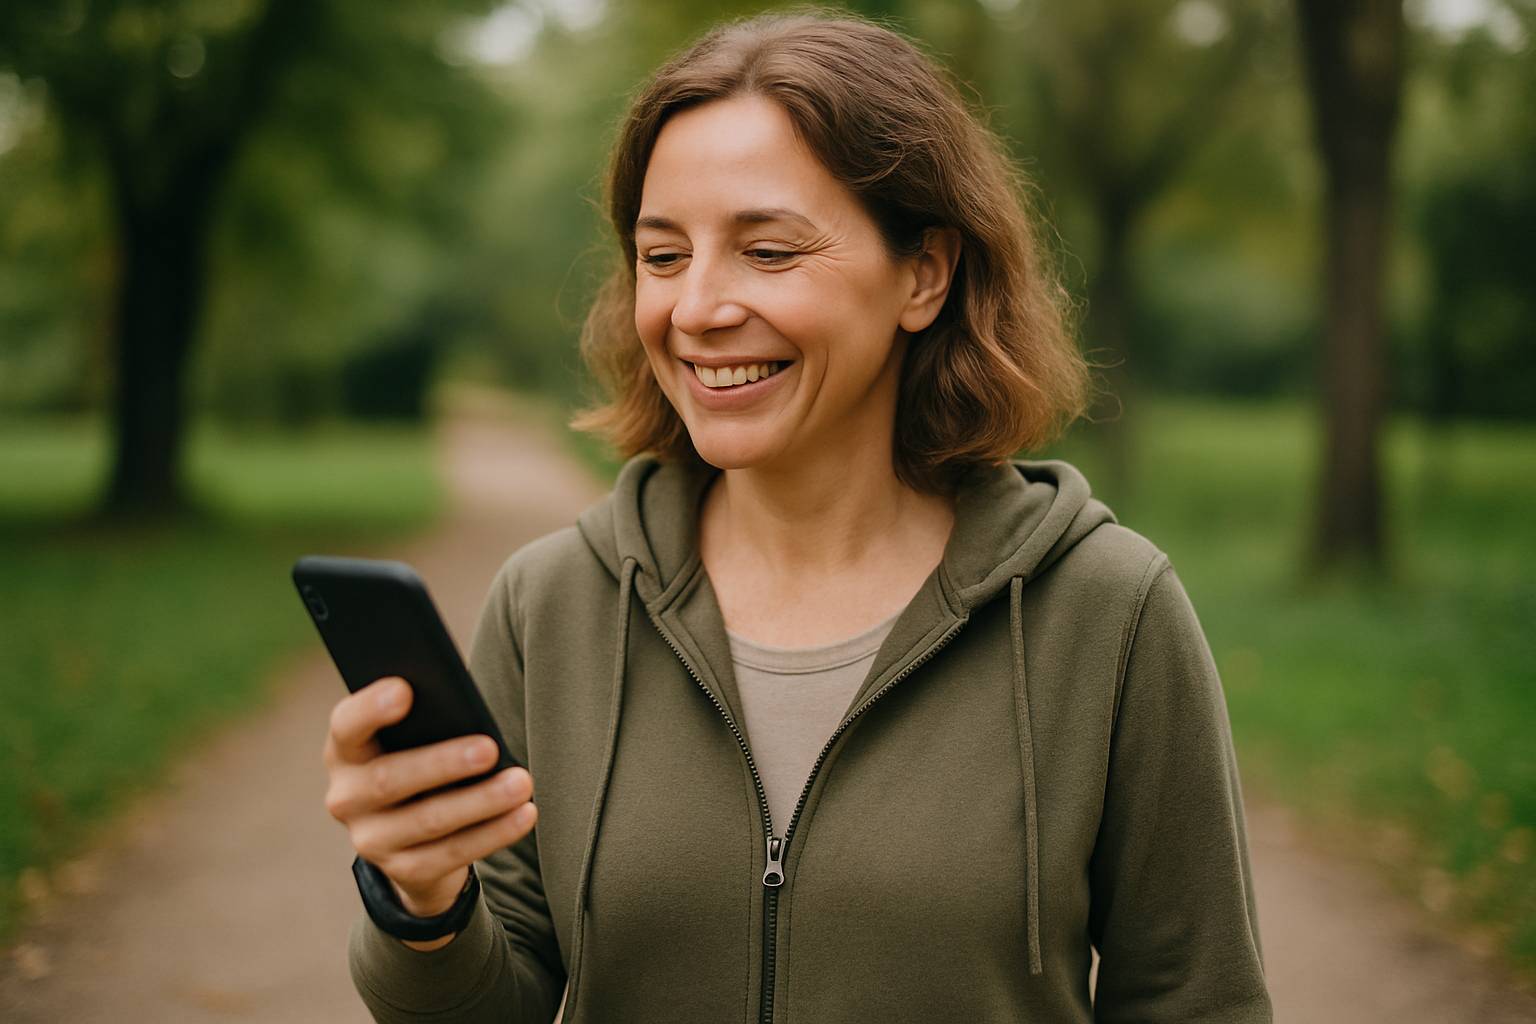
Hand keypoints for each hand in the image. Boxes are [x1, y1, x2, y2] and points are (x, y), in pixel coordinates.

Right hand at [322, 677, 536, 935]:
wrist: (412, 836)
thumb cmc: (420, 759)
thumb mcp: (412, 738)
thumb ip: (426, 716)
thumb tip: (463, 699)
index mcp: (346, 751)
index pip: (346, 725)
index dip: (370, 708)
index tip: (405, 690)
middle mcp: (347, 798)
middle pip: (389, 779)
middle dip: (443, 763)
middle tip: (489, 748)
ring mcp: (372, 840)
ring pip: (428, 821)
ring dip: (480, 801)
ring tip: (521, 783)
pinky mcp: (405, 871)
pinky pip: (453, 854)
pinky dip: (493, 833)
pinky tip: (524, 813)